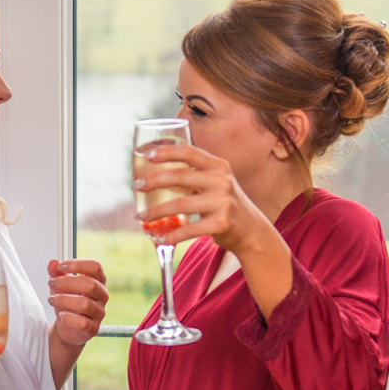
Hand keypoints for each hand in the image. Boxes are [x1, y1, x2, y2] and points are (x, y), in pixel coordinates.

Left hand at [46, 258, 107, 353]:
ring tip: (51, 299)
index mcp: (97, 281)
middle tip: (51, 283)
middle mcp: (102, 296)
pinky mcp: (93, 328)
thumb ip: (55, 273)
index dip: (78, 264)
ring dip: (64, 299)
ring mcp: (99, 313)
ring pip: (86, 304)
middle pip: (91, 284)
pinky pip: (83, 323)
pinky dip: (69, 318)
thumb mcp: (59, 286)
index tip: (61, 266)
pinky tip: (60, 315)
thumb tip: (52, 263)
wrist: (66, 327)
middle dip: (67, 282)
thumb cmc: (66, 302)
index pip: (95, 266)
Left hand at [133, 142, 279, 256]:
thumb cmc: (225, 204)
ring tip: (141, 217)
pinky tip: (159, 238)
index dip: (167, 151)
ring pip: (180, 204)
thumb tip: (156, 170)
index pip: (189, 152)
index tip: (147, 155)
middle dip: (154, 181)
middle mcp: (222, 180)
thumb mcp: (216, 182)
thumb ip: (194, 174)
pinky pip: (189, 229)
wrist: (251, 230)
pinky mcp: (221, 223)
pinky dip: (171, 235)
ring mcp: (223, 202)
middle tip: (136, 186)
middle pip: (180, 176)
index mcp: (218, 166)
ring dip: (156, 211)